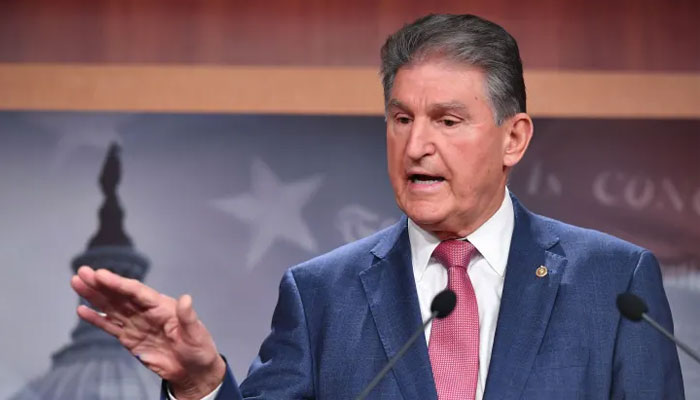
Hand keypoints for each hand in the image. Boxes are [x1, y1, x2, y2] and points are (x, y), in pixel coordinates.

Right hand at [70, 266, 225, 399]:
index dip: (118, 283)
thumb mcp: (196, 334)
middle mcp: (146, 311)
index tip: (101, 275)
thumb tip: (186, 299)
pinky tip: (82, 310)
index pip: (137, 292)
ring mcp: (136, 324)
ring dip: (94, 296)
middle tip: (82, 272)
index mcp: (162, 306)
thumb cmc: (199, 350)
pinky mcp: (129, 339)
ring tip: (76, 282)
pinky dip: (96, 319)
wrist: (193, 372)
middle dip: (101, 284)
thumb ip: (188, 318)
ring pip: (111, 307)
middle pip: (120, 295)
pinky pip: (110, 326)